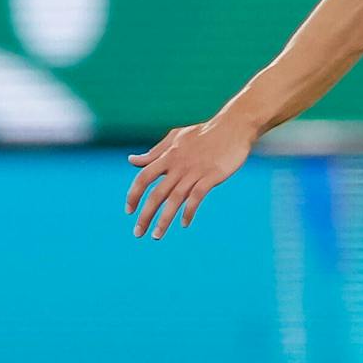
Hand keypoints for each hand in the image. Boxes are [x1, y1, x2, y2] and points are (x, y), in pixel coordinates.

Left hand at [126, 111, 254, 237]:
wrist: (233, 126)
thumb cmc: (204, 133)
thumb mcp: (176, 138)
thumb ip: (154, 152)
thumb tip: (131, 161)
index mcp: (168, 155)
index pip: (144, 177)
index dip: (133, 195)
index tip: (129, 211)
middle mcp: (178, 165)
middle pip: (157, 194)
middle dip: (145, 215)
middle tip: (138, 233)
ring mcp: (195, 171)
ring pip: (175, 200)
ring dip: (164, 220)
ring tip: (157, 235)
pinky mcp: (212, 176)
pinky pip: (196, 197)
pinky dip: (188, 212)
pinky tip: (184, 223)